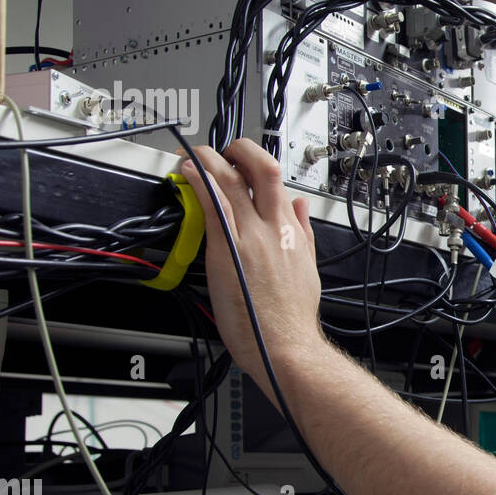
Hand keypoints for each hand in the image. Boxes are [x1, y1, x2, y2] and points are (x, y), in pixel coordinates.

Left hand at [178, 139, 325, 397]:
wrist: (285, 345)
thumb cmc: (292, 316)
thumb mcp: (307, 265)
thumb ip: (303, 231)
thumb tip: (301, 207)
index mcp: (292, 230)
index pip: (277, 182)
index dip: (257, 163)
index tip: (242, 161)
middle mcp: (273, 227)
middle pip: (260, 169)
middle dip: (239, 150)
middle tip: (221, 150)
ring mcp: (251, 237)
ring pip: (232, 182)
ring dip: (209, 161)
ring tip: (194, 156)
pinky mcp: (228, 251)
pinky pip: (213, 208)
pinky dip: (199, 185)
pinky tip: (187, 175)